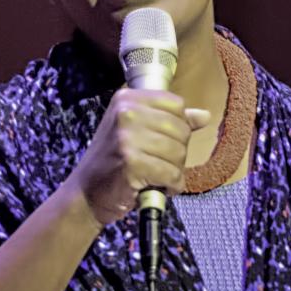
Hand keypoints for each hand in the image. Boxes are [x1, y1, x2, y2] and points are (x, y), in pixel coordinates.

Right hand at [68, 88, 210, 226]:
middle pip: (180, 129)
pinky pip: (171, 174)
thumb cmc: (114, 160)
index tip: (164, 141)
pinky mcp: (131, 163)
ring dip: (174, 170)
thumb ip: (171, 120)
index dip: (178, 127)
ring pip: (178, 153)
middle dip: (177, 152)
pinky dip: (171, 185)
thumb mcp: (138, 131)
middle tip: (160, 163)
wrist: (87, 192)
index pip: (176, 104)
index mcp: (128, 99)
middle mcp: (126, 113)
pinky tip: (159, 186)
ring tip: (158, 175)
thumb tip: (204, 115)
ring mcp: (127, 138)